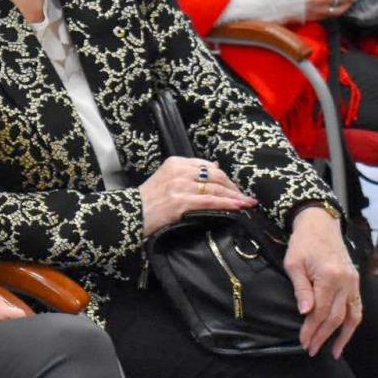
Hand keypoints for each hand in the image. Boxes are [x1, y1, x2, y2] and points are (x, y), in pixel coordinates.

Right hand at [0, 287, 27, 337]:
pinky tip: (17, 336)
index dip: (4, 318)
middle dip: (8, 321)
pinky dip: (21, 326)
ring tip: (10, 337)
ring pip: (15, 314)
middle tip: (5, 334)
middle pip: (10, 309)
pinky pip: (20, 317)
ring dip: (12, 324)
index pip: (0, 305)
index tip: (2, 328)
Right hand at [138, 156, 254, 235]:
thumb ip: (188, 172)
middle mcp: (178, 171)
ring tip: (247, 202)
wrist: (130, 214)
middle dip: (233, 187)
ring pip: (216, 189)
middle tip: (244, 196)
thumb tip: (215, 167)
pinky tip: (238, 207)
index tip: (234, 186)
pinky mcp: (181, 202)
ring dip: (235, 196)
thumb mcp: (166, 179)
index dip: (225, 177)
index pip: (208, 166)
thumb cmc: (148, 201)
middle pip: (215, 176)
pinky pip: (211, 201)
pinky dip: (227, 204)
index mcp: (175, 163)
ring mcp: (180, 186)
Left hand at [284, 206, 361, 356]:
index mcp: (330, 277)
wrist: (320, 225)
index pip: (321, 311)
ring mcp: (354, 283)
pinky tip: (344, 335)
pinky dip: (351, 323)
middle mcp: (347, 282)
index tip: (303, 342)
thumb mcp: (294, 264)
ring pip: (353, 316)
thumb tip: (306, 313)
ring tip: (334, 352)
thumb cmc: (303, 243)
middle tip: (311, 350)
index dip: (312, 329)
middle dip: (323, 336)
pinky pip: (357, 307)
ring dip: (343, 336)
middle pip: (336, 317)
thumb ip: (301, 289)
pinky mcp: (355, 282)